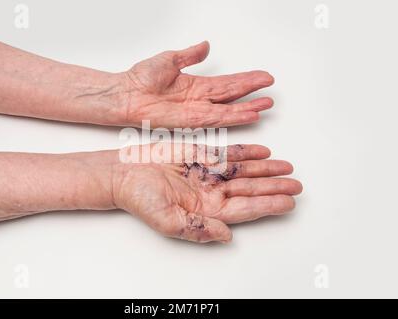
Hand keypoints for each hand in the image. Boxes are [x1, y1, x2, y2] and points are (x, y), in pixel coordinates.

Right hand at [111, 143, 301, 242]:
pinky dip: (247, 152)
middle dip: (275, 187)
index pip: (246, 209)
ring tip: (287, 167)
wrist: (125, 174)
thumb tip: (228, 236)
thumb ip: (200, 229)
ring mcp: (209, 173)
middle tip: (297, 184)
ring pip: (244, 171)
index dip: (268, 205)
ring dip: (266, 170)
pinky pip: (229, 154)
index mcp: (207, 210)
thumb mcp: (168, 221)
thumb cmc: (142, 199)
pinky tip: (264, 153)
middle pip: (251, 190)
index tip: (289, 202)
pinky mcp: (201, 156)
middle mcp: (212, 192)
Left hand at [118, 42, 273, 127]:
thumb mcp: (170, 60)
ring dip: (248, 107)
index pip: (227, 83)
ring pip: (228, 110)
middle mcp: (199, 100)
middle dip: (252, 93)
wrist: (126, 92)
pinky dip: (234, 117)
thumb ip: (190, 55)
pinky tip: (249, 114)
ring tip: (266, 104)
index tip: (262, 77)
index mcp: (196, 85)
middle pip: (232, 96)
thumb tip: (205, 45)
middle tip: (270, 91)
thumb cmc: (142, 78)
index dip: (245, 80)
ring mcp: (196, 111)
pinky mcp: (190, 120)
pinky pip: (217, 119)